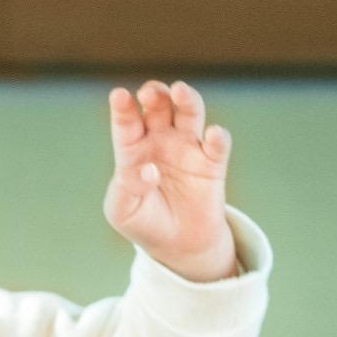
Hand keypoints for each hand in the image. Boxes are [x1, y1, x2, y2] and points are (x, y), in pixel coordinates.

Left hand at [103, 80, 235, 283]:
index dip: (122, 108)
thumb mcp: (122, 211)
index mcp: (133, 148)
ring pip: (189, 112)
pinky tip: (213, 135)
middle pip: (159, 106)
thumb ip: (126, 188)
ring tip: (179, 91)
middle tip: (149, 94)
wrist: (178, 245)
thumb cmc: (143, 222)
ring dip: (186, 99)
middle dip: (155, 94)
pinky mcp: (213, 163)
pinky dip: (218, 137)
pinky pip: (218, 145)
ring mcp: (188, 147)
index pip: (126, 122)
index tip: (119, 96)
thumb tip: (150, 170)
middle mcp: (161, 139)